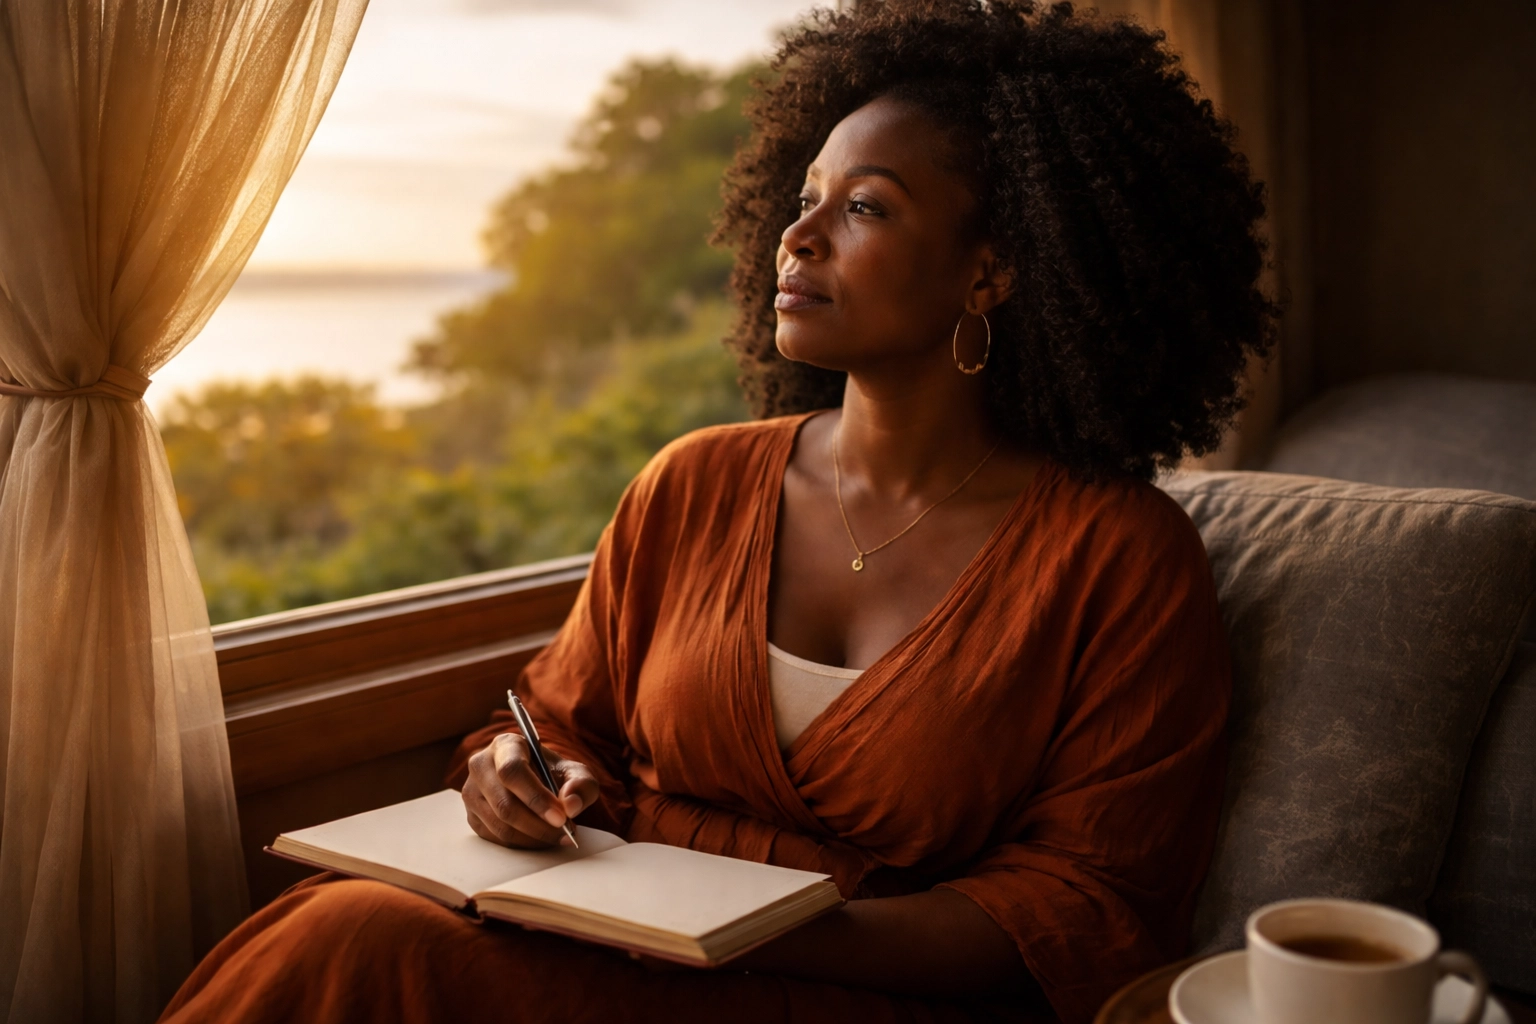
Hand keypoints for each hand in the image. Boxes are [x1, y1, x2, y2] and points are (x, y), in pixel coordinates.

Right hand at [462, 732, 598, 848]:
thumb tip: (571, 805)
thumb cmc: (553, 774)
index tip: (561, 817)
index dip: (536, 797)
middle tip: (565, 833)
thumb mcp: (575, 772)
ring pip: (500, 825)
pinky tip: (541, 838)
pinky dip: (522, 844)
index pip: (513, 771)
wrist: (536, 781)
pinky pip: (495, 837)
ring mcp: (471, 792)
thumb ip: (581, 785)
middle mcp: (481, 765)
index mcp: (505, 745)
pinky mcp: (471, 815)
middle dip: (538, 825)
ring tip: (558, 836)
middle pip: (504, 803)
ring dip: (533, 837)